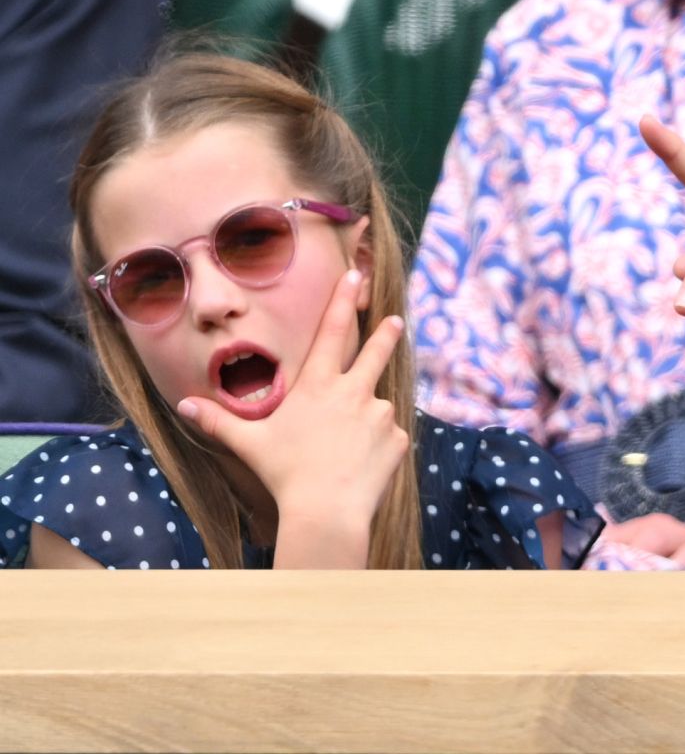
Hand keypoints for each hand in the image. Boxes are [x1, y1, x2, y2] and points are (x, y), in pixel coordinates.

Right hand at [178, 270, 408, 543]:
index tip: (356, 275)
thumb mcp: (249, 444)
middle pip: (375, 353)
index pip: (333, 331)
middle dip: (385, 334)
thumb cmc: (284, 474)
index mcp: (320, 384)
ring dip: (366, 421)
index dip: (344, 300)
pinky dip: (378, 448)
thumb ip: (219, 422)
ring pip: (376, 408)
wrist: (326, 512)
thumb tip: (184, 405)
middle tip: (395, 321)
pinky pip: (388, 439)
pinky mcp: (397, 439)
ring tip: (345, 452)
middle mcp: (354, 391)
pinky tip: (361, 468)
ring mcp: (380, 414)